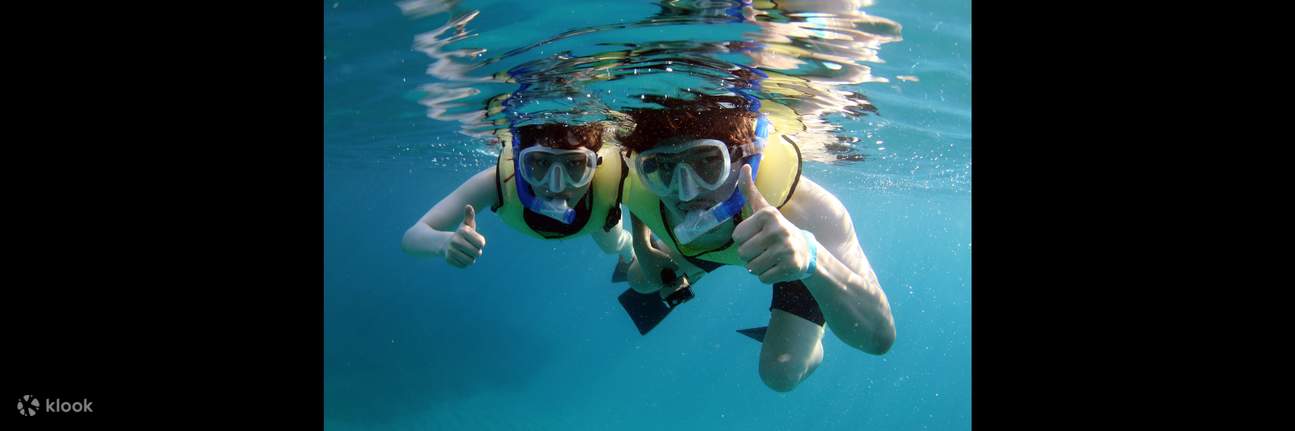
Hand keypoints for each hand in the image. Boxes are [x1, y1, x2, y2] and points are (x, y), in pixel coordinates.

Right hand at [446, 205, 486, 267]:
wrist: (444, 243)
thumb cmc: (461, 234)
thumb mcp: (466, 225)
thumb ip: (469, 216)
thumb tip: (468, 206)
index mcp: (463, 231)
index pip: (481, 243)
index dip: (480, 244)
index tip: (476, 242)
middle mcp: (456, 241)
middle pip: (477, 253)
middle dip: (476, 252)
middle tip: (472, 249)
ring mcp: (451, 251)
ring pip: (470, 261)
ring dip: (471, 259)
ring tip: (467, 253)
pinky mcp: (449, 259)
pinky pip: (463, 265)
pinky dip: (464, 263)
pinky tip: (460, 257)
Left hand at [731, 164, 811, 283]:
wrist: (807, 251)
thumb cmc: (778, 229)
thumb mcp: (765, 208)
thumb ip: (751, 191)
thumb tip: (744, 167)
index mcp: (768, 214)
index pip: (736, 236)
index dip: (744, 239)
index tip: (759, 235)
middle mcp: (778, 230)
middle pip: (742, 253)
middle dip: (750, 254)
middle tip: (765, 248)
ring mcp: (785, 250)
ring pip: (751, 267)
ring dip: (758, 266)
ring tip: (771, 257)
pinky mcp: (790, 267)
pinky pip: (762, 278)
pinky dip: (767, 276)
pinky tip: (777, 266)